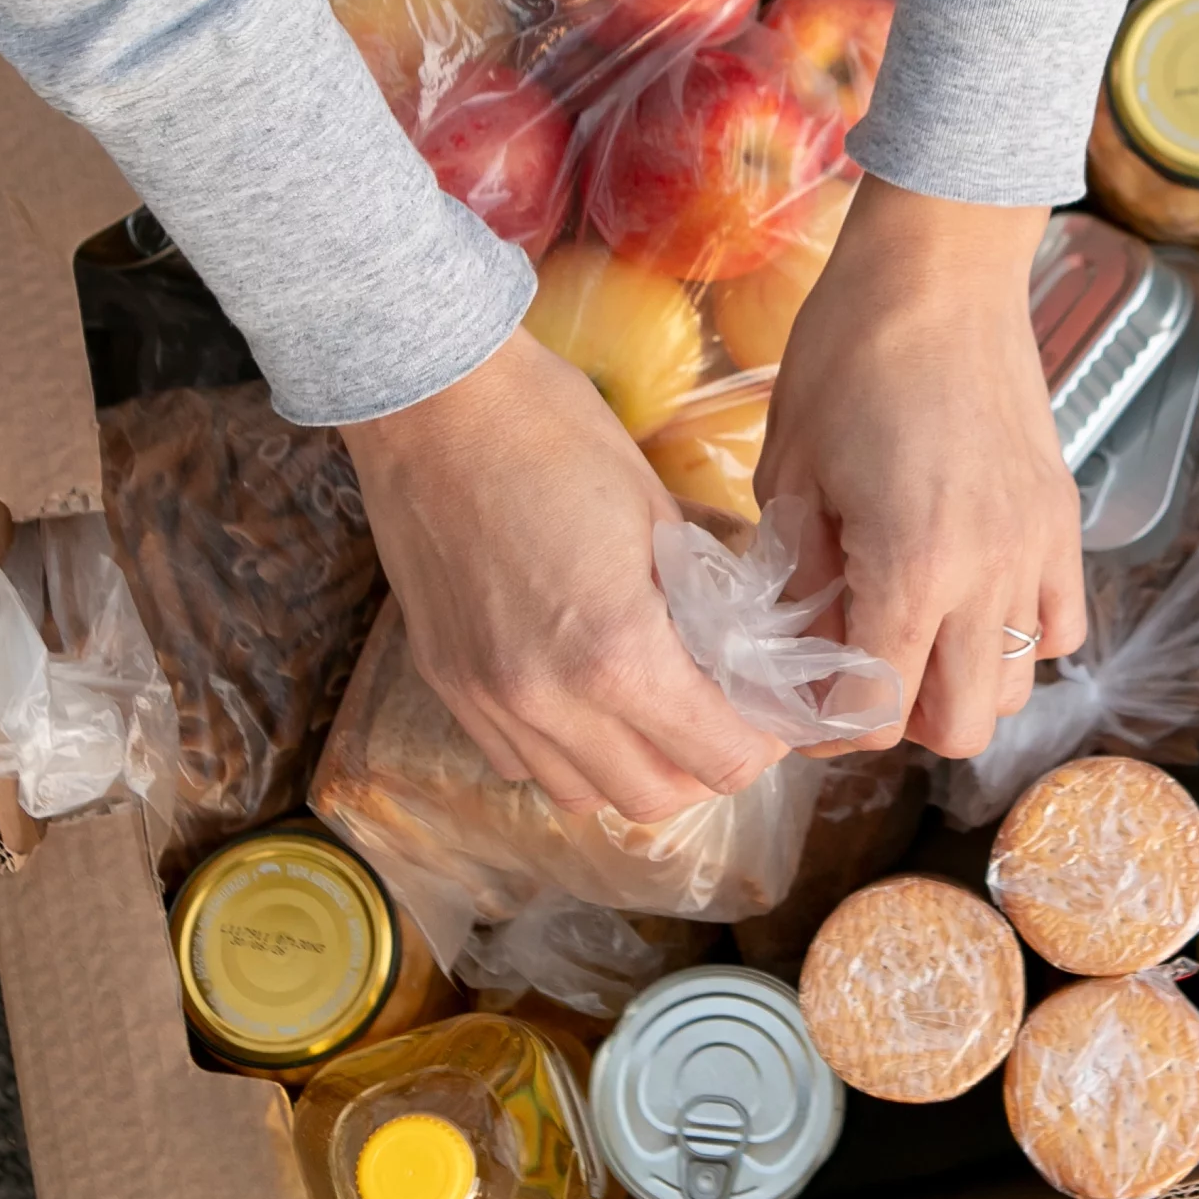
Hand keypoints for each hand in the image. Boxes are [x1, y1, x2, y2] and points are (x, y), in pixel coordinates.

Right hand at [341, 329, 788, 820]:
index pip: (720, 758)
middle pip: (655, 798)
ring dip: (631, 767)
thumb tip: (745, 651)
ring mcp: (488, 700)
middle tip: (722, 714)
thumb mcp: (660, 512)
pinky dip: (564, 751)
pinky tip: (582, 698)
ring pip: (582, 794)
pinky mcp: (446, 684)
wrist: (431, 401)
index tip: (768, 710)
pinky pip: (519, 762)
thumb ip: (705, 602)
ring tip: (652, 712)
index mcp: (618, 654)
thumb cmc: (554, 432)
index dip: (761, 742)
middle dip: (704, 765)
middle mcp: (547, 701)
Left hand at [756, 176, 1086, 758]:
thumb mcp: (791, 472)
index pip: (876, 711)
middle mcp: (987, 573)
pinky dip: (1018, 638)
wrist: (940, 270)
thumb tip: (800, 643)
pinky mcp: (1062, 522)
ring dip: (958, 684)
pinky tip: (970, 600)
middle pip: (960, 727)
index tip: (800, 697)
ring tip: (911, 635)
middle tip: (854, 671)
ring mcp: (1036, 550)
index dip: (829, 722)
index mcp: (910, 566)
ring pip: (1015, 688)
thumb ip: (800, 576)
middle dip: (899, 718)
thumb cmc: (848, 355)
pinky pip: (1061, 627)